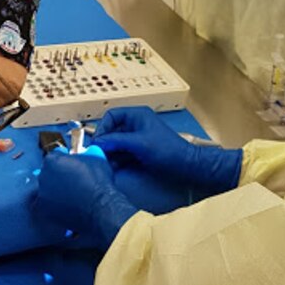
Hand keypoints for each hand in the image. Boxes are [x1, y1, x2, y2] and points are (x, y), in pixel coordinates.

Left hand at [35, 150, 137, 247]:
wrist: (100, 207)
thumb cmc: (98, 181)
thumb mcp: (96, 157)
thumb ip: (86, 151)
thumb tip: (86, 151)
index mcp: (52, 161)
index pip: (56, 155)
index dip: (65, 158)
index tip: (72, 163)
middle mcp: (43, 176)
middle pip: (49, 172)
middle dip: (59, 174)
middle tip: (72, 179)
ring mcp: (43, 194)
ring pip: (47, 189)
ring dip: (56, 189)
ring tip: (70, 193)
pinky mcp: (45, 210)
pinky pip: (47, 205)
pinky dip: (54, 204)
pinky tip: (66, 204)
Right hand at [94, 106, 242, 194]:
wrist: (187, 167)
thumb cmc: (169, 151)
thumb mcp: (140, 143)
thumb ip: (117, 141)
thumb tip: (98, 142)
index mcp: (137, 116)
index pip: (111, 116)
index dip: (102, 128)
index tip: (97, 142)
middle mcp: (135, 125)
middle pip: (111, 131)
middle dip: (104, 143)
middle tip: (97, 155)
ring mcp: (137, 139)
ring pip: (115, 144)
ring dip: (109, 154)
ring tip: (104, 164)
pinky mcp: (138, 152)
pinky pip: (121, 154)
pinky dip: (116, 160)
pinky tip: (112, 168)